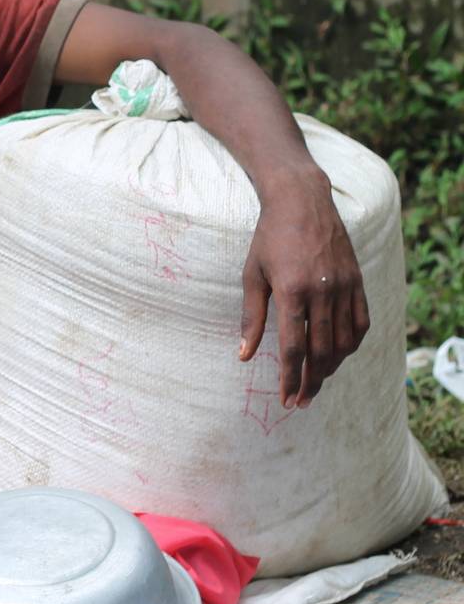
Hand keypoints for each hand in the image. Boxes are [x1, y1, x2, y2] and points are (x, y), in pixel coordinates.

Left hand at [239, 184, 369, 407]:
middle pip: (321, 351)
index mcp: (292, 291)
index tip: (286, 399)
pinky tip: (339, 356)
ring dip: (331, 368)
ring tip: (316, 382)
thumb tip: (243, 355)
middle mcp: (323, 292)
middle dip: (311, 382)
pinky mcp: (358, 281)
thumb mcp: (252, 275)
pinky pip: (361, 322)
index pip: (294, 348)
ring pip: (344, 341)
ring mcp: (344, 286)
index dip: (291, 378)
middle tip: (301, 402)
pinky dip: (352, 344)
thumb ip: (250, 317)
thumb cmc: (268, 238)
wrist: (302, 202)